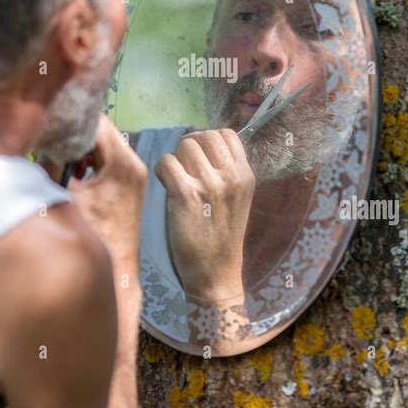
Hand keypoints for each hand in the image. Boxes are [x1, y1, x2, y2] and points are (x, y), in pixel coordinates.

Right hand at [40, 115, 146, 271]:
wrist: (116, 266)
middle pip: (104, 132)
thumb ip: (54, 164)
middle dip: (79, 135)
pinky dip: (95, 161)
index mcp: (122, 162)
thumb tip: (47, 146)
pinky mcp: (133, 183)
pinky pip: (113, 159)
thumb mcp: (66, 195)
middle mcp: (135, 164)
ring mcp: (136, 174)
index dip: (74, 121)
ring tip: (69, 164)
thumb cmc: (94, 234)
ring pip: (108, 145)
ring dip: (86, 149)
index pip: (98, 122)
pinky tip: (80, 176)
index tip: (56, 125)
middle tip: (58, 143)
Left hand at [154, 128, 254, 300]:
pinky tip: (165, 186)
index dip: (207, 140)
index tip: (199, 158)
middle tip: (183, 170)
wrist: (215, 273)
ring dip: (174, 160)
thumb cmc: (221, 235)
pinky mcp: (187, 196)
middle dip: (188, 148)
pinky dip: (161, 170)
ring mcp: (211, 185)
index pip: (226, 134)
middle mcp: (232, 177)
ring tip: (175, 181)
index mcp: (245, 175)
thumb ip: (226, 171)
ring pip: (184, 145)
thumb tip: (201, 144)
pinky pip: (167, 162)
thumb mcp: (237, 199)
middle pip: (203, 136)